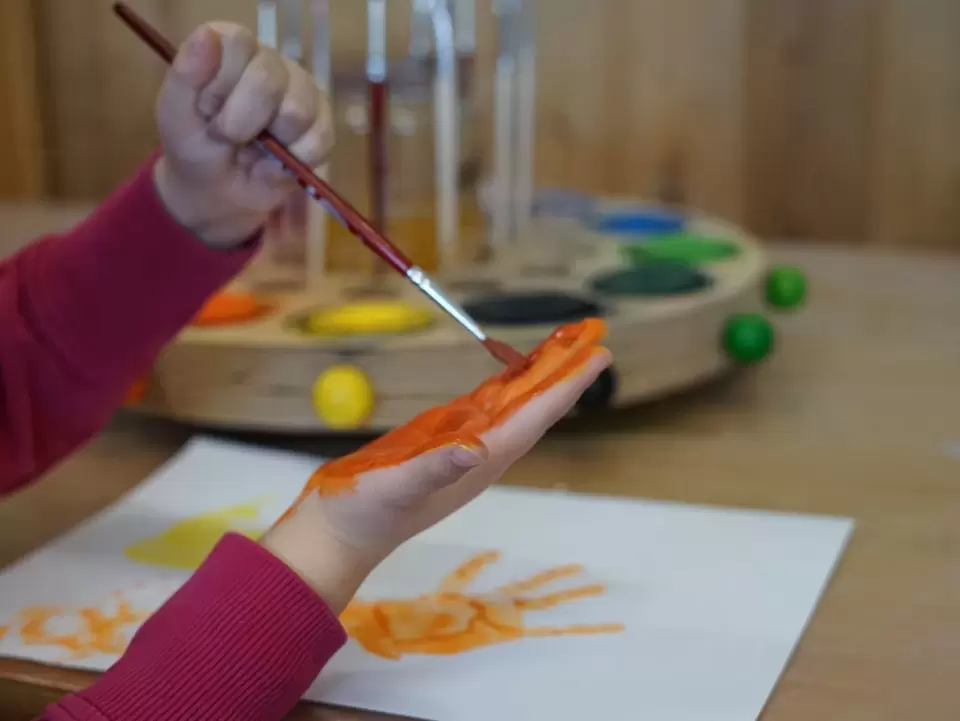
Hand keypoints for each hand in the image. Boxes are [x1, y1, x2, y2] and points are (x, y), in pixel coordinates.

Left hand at [153, 23, 331, 246]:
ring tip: (257, 148)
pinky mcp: (323, 125)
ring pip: (297, 111)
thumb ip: (185, 75)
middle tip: (229, 136)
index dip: (221, 84)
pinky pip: (318, 140)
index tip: (207, 108)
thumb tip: (207, 34)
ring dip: (270, 143)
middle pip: (268, 79)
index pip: (238, 43)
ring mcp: (302, 92)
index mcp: (232, 48)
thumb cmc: (195, 149)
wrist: (219, 195)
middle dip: (241, 121)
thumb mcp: (175, 115)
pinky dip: (294, 160)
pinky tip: (278, 162)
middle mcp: (271, 62)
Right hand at [262, 322, 611, 612]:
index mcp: (479, 462)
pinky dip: (507, 387)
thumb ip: (435, 467)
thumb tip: (476, 449)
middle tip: (593, 338)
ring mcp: (465, 449)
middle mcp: (481, 454)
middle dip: (564, 374)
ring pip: (514, 407)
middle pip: (534, 408)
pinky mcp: (443, 444)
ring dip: (541, 377)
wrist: (338, 535)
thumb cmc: (363, 512)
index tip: (598, 357)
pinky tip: (513, 373)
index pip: (533, 417)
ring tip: (565, 346)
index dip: (566, 385)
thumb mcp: (395, 486)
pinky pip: (487, 410)